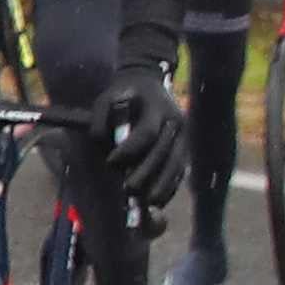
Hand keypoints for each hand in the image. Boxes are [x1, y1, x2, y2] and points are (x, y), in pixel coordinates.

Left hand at [97, 60, 187, 211]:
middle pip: (164, 152)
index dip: (129, 150)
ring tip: (149, 202)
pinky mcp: (185, 145)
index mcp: (156, 107)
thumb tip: (101, 143)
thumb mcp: (106, 98)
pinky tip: (160, 200)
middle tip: (129, 189)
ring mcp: (183, 134)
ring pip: (177, 163)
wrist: (148, 82)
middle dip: (147, 173)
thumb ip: (99, 119)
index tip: (111, 162)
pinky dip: (171, 185)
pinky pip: (181, 168)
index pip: (146, 133)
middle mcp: (175, 121)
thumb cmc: (123, 93)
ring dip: (163, 184)